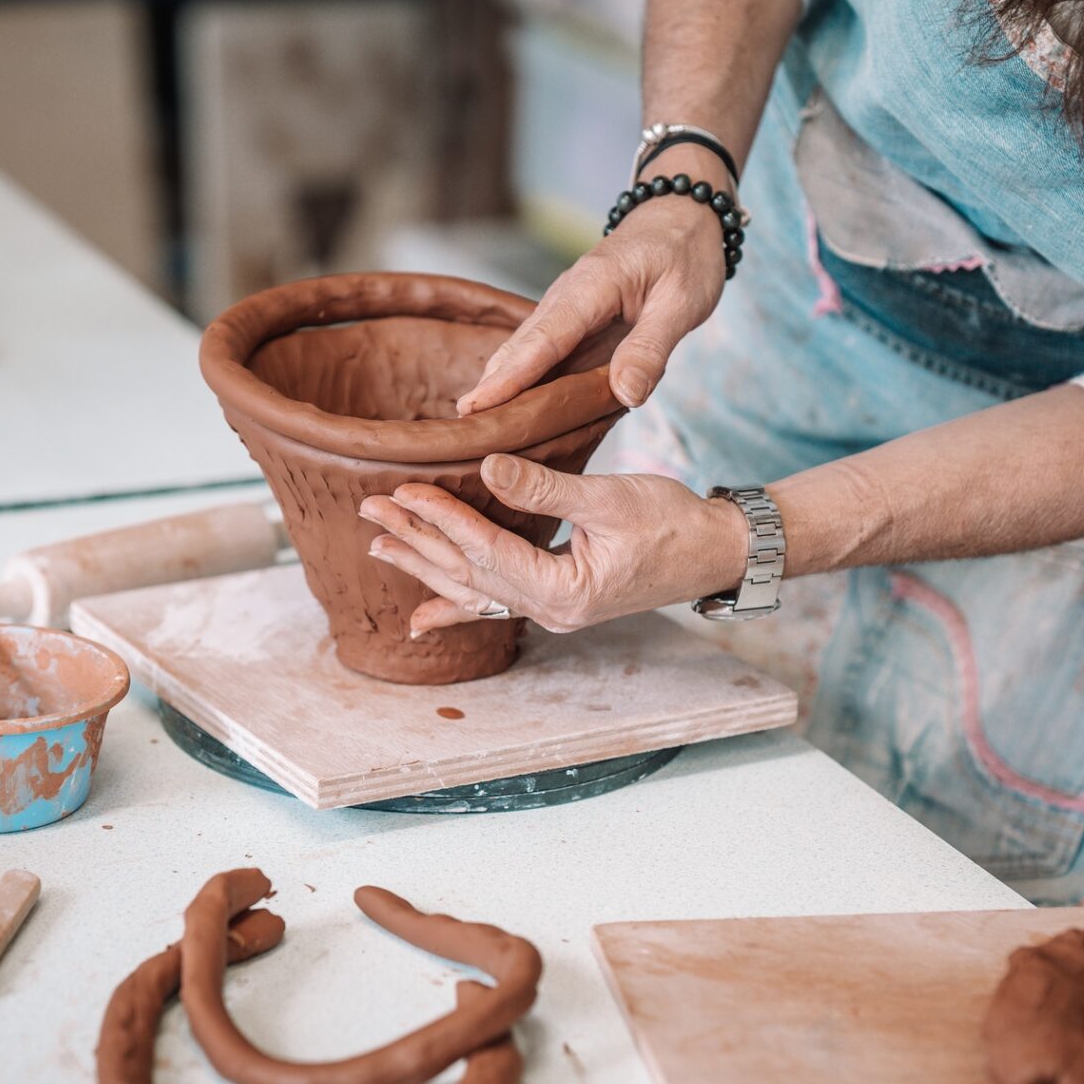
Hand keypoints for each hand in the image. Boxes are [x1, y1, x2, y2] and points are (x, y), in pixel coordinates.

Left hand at [359, 453, 746, 635]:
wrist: (714, 551)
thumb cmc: (673, 522)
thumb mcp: (609, 498)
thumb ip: (544, 488)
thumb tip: (487, 467)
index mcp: (564, 591)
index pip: (487, 551)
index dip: (443, 518)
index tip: (404, 490)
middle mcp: (550, 611)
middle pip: (468, 574)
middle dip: (416, 541)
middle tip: (369, 513)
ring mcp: (551, 611)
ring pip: (473, 589)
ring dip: (425, 567)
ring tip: (379, 548)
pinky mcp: (555, 600)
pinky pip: (494, 605)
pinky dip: (456, 607)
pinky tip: (422, 616)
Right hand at [458, 149, 732, 416]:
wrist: (682, 216)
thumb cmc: (686, 254)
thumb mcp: (683, 302)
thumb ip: (652, 349)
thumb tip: (626, 395)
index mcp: (590, 287)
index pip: (543, 339)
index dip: (509, 376)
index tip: (477, 405)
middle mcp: (566, 296)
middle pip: (521, 346)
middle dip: (491, 385)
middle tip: (463, 427)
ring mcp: (566, 307)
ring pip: (527, 350)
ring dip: (503, 385)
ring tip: (478, 425)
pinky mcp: (573, 320)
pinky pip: (545, 353)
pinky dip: (527, 378)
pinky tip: (516, 408)